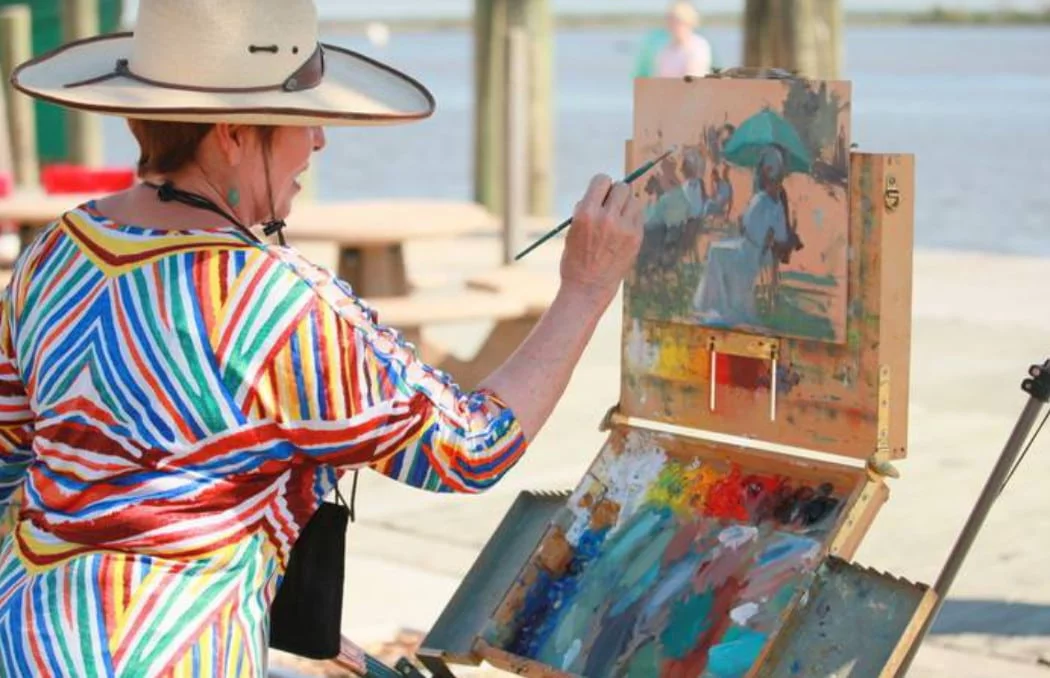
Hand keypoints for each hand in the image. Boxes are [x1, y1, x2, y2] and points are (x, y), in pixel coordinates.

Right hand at [559, 174, 644, 306]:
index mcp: (586, 213)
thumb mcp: (573, 229)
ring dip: (626, 205)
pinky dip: (632, 218)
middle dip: (615, 194)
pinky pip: (639, 216)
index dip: (601, 185)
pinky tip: (623, 231)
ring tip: (617, 219)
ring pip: (633, 200)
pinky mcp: (636, 238)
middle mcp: (607, 218)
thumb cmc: (576, 258)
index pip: (602, 180)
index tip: (600, 194)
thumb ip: (587, 208)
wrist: (588, 287)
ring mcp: (624, 228)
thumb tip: (603, 191)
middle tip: (610, 206)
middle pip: (622, 187)